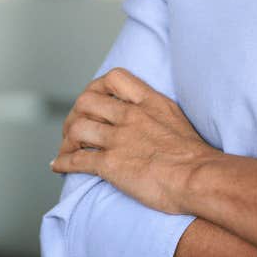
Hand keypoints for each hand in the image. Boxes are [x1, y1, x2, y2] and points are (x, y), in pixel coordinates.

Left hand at [49, 67, 216, 215]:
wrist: (199, 177)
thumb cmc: (196, 156)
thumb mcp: (177, 119)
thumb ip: (158, 114)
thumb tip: (151, 121)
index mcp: (148, 102)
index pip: (113, 78)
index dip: (97, 87)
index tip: (95, 100)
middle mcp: (130, 116)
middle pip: (86, 102)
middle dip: (75, 114)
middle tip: (74, 128)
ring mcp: (118, 139)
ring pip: (77, 129)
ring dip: (66, 140)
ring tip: (66, 149)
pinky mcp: (110, 164)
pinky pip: (76, 160)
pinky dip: (63, 163)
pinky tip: (58, 166)